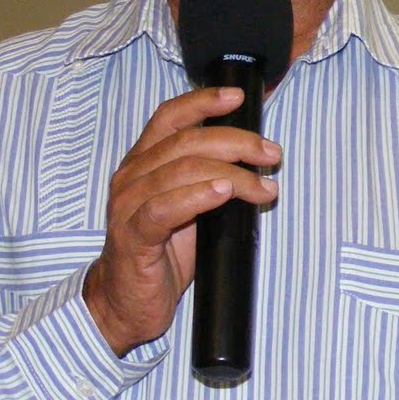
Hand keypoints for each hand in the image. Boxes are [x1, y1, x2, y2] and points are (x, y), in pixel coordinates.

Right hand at [83, 87, 280, 356]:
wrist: (126, 302)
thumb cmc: (162, 252)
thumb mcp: (189, 206)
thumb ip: (209, 178)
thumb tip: (256, 159)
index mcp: (144, 162)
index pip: (170, 117)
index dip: (204, 101)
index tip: (239, 97)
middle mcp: (132, 176)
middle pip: (186, 141)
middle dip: (237, 142)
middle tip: (272, 153)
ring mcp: (128, 205)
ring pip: (182, 170)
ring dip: (232, 173)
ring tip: (264, 186)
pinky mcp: (133, 237)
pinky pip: (164, 208)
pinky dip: (198, 195)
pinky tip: (223, 193)